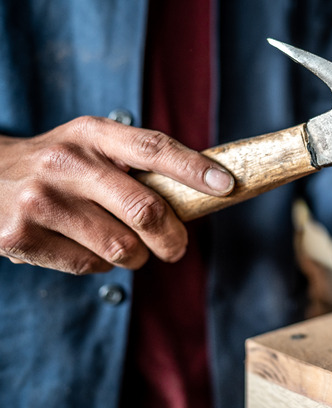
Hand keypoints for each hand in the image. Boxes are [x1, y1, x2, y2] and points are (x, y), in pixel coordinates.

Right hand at [0, 116, 233, 273]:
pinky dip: (101, 264)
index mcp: (92, 134)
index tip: (226, 186)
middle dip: (173, 238)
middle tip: (176, 247)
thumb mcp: (92, 146)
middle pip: (146, 210)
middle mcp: (66, 164)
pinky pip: (91, 266)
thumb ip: (139, 163)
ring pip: (122, 247)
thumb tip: (206, 191)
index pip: (153, 148)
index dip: (194, 169)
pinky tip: (85, 246)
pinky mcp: (22, 237)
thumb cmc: (59, 166)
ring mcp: (41, 201)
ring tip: (123, 243)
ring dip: (136, 255)